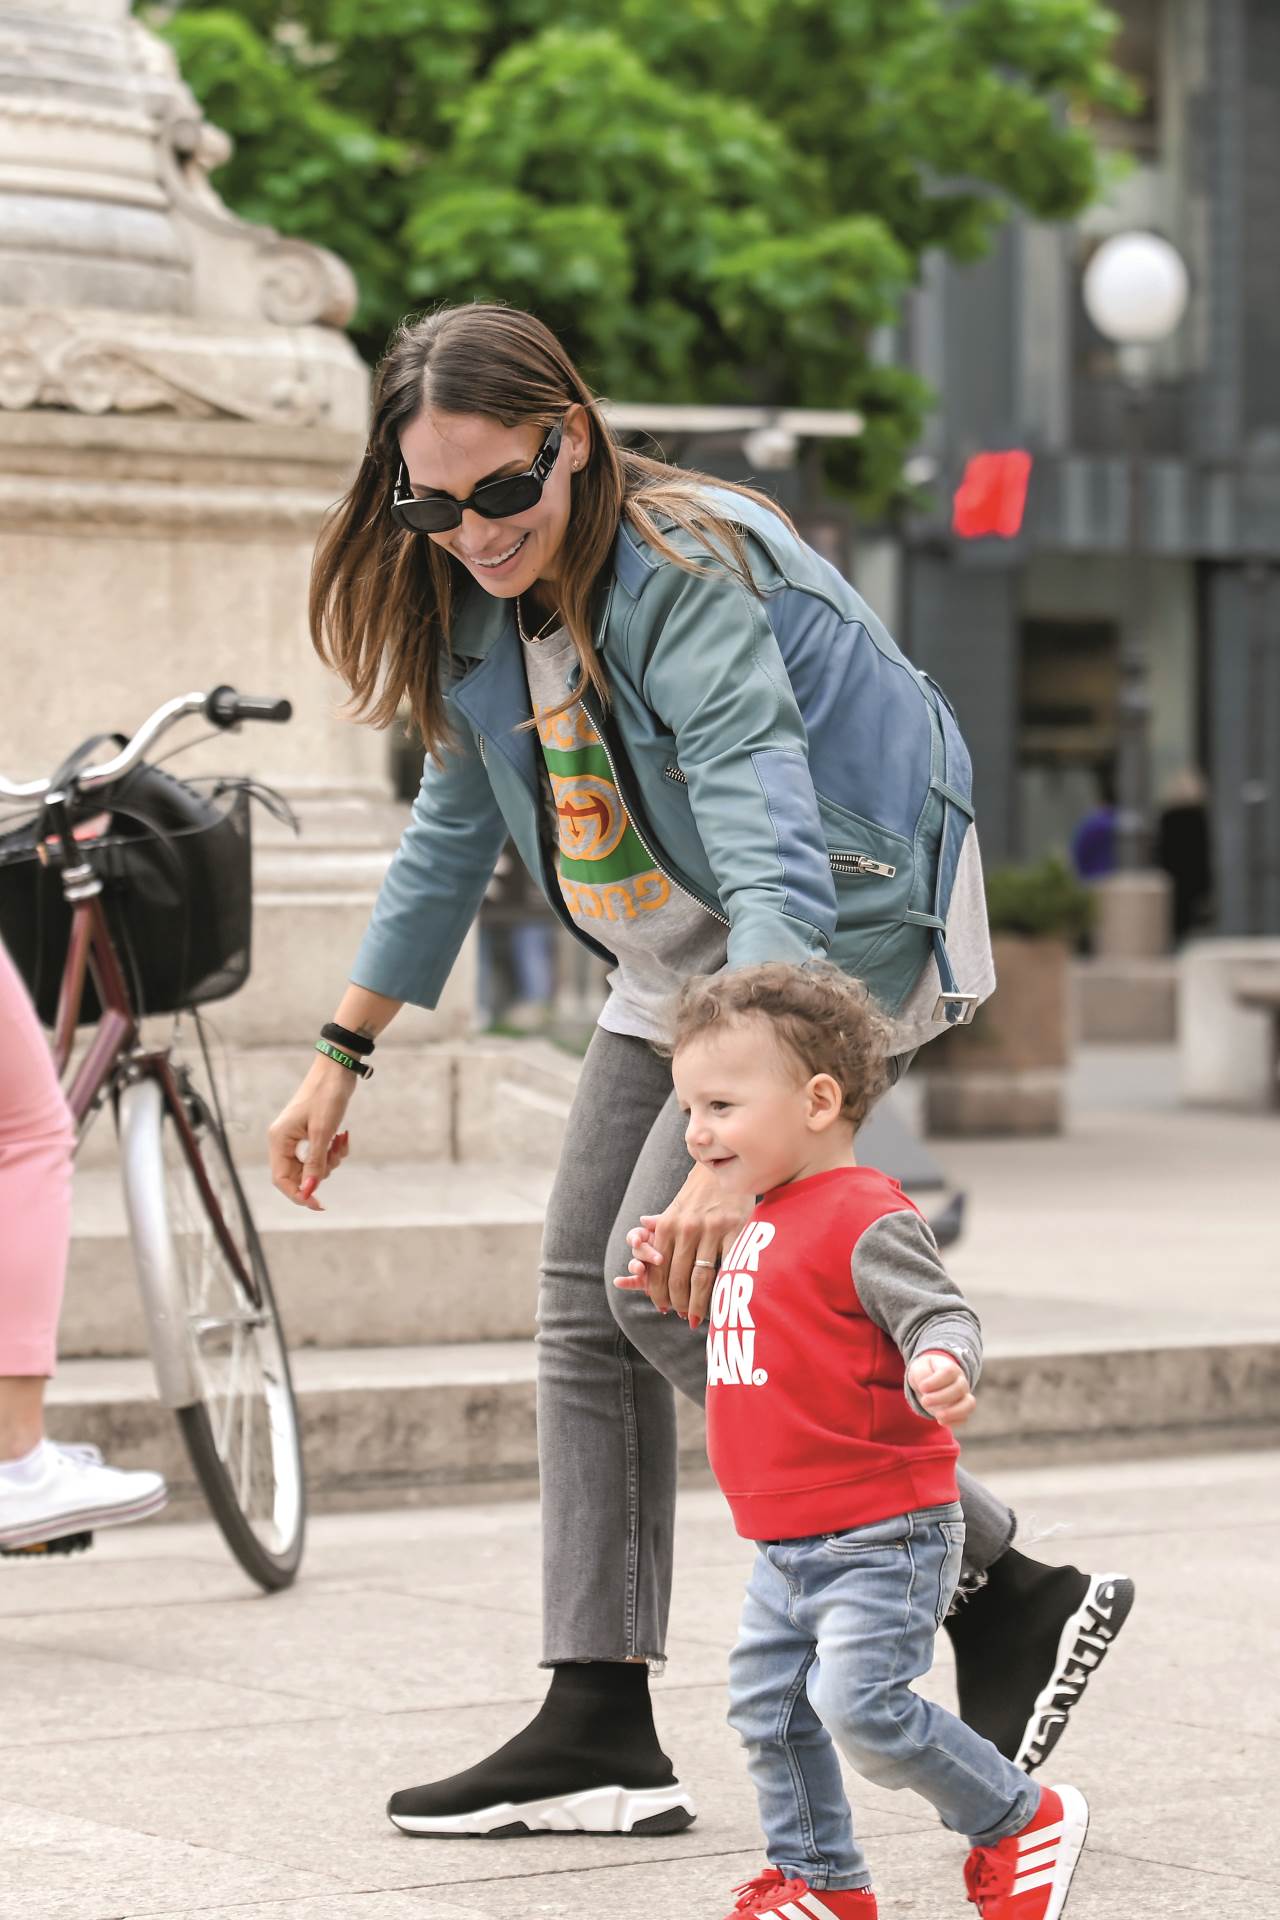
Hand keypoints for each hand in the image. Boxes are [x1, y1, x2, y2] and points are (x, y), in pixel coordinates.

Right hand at [267, 1056, 355, 1211]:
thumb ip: (315, 1163)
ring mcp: (297, 1138)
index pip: (281, 1179)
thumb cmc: (327, 1096)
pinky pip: (321, 1154)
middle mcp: (284, 1140)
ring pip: (313, 1166)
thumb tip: (309, 1190)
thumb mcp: (323, 1132)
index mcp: (279, 1140)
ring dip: (330, 1160)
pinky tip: (343, 1136)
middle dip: (320, 1172)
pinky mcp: (311, 1134)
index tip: (318, 1204)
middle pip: (298, 1174)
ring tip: (340, 1140)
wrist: (338, 1070)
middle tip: (335, 1158)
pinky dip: (334, 1151)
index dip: (298, 1194)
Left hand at [612, 1161, 754, 1325]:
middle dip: (678, 1302)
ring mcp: (712, 1229)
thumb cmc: (702, 1190)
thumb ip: (660, 1223)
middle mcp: (687, 1228)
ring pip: (701, 1277)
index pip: (659, 1268)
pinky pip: (728, 1266)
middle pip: (678, 1277)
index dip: (658, 1291)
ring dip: (697, 1303)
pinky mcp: (736, 1230)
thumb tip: (641, 1227)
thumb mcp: (677, 1205)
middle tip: (681, 1316)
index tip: (661, 1306)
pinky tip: (724, 1300)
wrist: (729, 1165)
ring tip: (696, 1317)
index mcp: (668, 1224)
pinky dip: (725, 1287)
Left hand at [906, 1351, 974, 1427]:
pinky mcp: (963, 1411)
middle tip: (924, 1401)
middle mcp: (961, 1382)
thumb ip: (921, 1374)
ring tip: (938, 1417)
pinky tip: (940, 1421)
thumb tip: (925, 1389)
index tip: (921, 1387)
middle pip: (959, 1388)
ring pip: (969, 1404)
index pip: (949, 1372)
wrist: (931, 1380)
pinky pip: (965, 1417)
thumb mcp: (919, 1368)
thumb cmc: (925, 1373)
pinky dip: (954, 1421)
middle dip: (941, 1397)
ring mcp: (964, 1396)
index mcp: (950, 1368)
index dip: (936, 1381)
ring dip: (953, 1412)